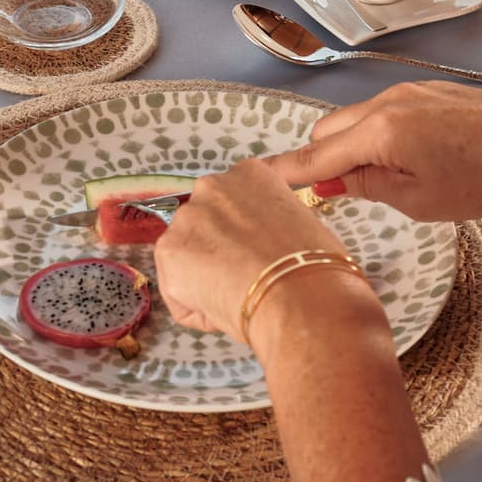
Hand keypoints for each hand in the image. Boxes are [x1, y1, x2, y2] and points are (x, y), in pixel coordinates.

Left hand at [154, 159, 352, 344]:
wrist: (301, 299)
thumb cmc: (313, 269)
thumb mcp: (301, 225)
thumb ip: (271, 223)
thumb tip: (264, 245)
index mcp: (250, 175)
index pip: (232, 205)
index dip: (243, 238)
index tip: (256, 255)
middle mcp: (213, 186)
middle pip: (204, 227)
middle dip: (218, 253)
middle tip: (246, 278)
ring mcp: (187, 217)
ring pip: (187, 258)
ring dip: (205, 279)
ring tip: (238, 295)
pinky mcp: (168, 252)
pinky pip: (176, 290)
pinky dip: (195, 307)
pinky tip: (224, 307)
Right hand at [261, 81, 481, 222]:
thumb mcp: (421, 201)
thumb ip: (367, 187)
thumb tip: (330, 184)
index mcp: (380, 132)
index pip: (316, 156)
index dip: (284, 173)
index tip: (254, 181)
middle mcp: (384, 102)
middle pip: (327, 132)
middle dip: (323, 162)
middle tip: (341, 196)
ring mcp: (405, 90)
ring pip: (353, 120)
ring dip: (353, 148)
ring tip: (387, 181)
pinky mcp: (424, 90)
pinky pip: (380, 112)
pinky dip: (377, 135)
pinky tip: (408, 160)